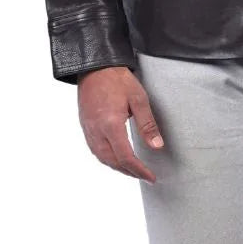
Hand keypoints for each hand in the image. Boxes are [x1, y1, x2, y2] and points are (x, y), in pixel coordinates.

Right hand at [77, 65, 164, 182]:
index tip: (151, 177)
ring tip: (132, 170)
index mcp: (111, 125)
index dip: (139, 170)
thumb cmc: (117, 79)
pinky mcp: (85, 126)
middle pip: (112, 162)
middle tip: (144, 175)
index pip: (125, 157)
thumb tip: (157, 146)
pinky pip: (95, 150)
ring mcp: (88, 130)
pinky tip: (115, 157)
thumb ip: (147, 124)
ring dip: (117, 167)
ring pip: (102, 158)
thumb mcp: (138, 98)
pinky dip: (107, 159)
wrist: (95, 66)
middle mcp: (97, 131)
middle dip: (129, 172)